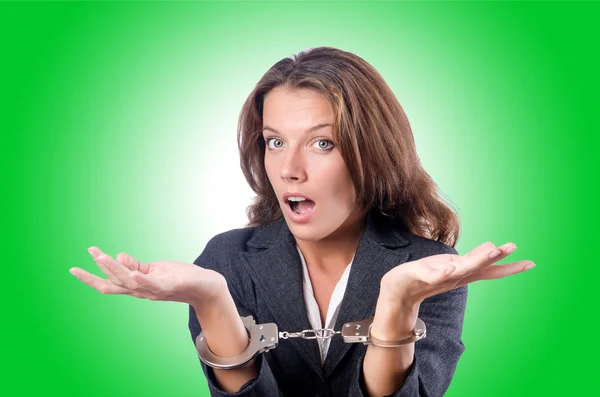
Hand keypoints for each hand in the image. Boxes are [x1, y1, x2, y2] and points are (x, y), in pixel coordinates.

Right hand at [69, 247, 226, 306]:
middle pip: (115, 284)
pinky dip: (142, 279)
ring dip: (115, 270)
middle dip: (97, 274)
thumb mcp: (156, 269)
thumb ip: (137, 265)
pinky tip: (133, 273)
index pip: (111, 282)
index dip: (93, 275)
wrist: (205, 287)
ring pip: (130, 282)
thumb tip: (118, 257)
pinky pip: (153, 283)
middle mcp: (143, 291)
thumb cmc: (180, 277)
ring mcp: (155, 289)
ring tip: (102, 257)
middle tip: (79, 264)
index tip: (74, 267)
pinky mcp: (170, 284)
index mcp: (138, 286)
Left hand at [380, 241, 535, 307]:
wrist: (398, 292)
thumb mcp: (452, 264)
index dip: (509, 266)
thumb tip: (493, 247)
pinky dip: (443, 273)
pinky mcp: (421, 276)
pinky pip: (434, 275)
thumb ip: (471, 258)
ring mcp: (439, 276)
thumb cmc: (426, 276)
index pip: (489, 269)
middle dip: (494, 257)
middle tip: (511, 247)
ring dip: (476, 260)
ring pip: (460, 269)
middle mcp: (455, 276)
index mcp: (463, 272)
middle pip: (478, 267)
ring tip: (492, 250)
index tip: (531, 263)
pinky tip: (451, 268)